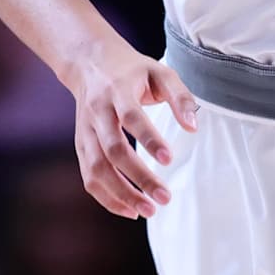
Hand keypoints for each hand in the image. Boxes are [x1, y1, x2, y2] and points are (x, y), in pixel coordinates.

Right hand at [65, 35, 200, 218]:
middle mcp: (97, 112)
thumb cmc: (132, 70)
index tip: (169, 160)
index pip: (132, 118)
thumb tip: (193, 127)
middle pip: (113, 150)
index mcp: (117, 91)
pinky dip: (106, 197)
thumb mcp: (160, 72)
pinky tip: (129, 210)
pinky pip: (88, 176)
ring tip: (148, 210)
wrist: (89, 63)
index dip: (149, 139)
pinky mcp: (81, 145)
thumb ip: (179, 96)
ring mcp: (85, 131)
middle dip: (138, 177)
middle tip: (164, 198)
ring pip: (96, 168)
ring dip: (121, 193)